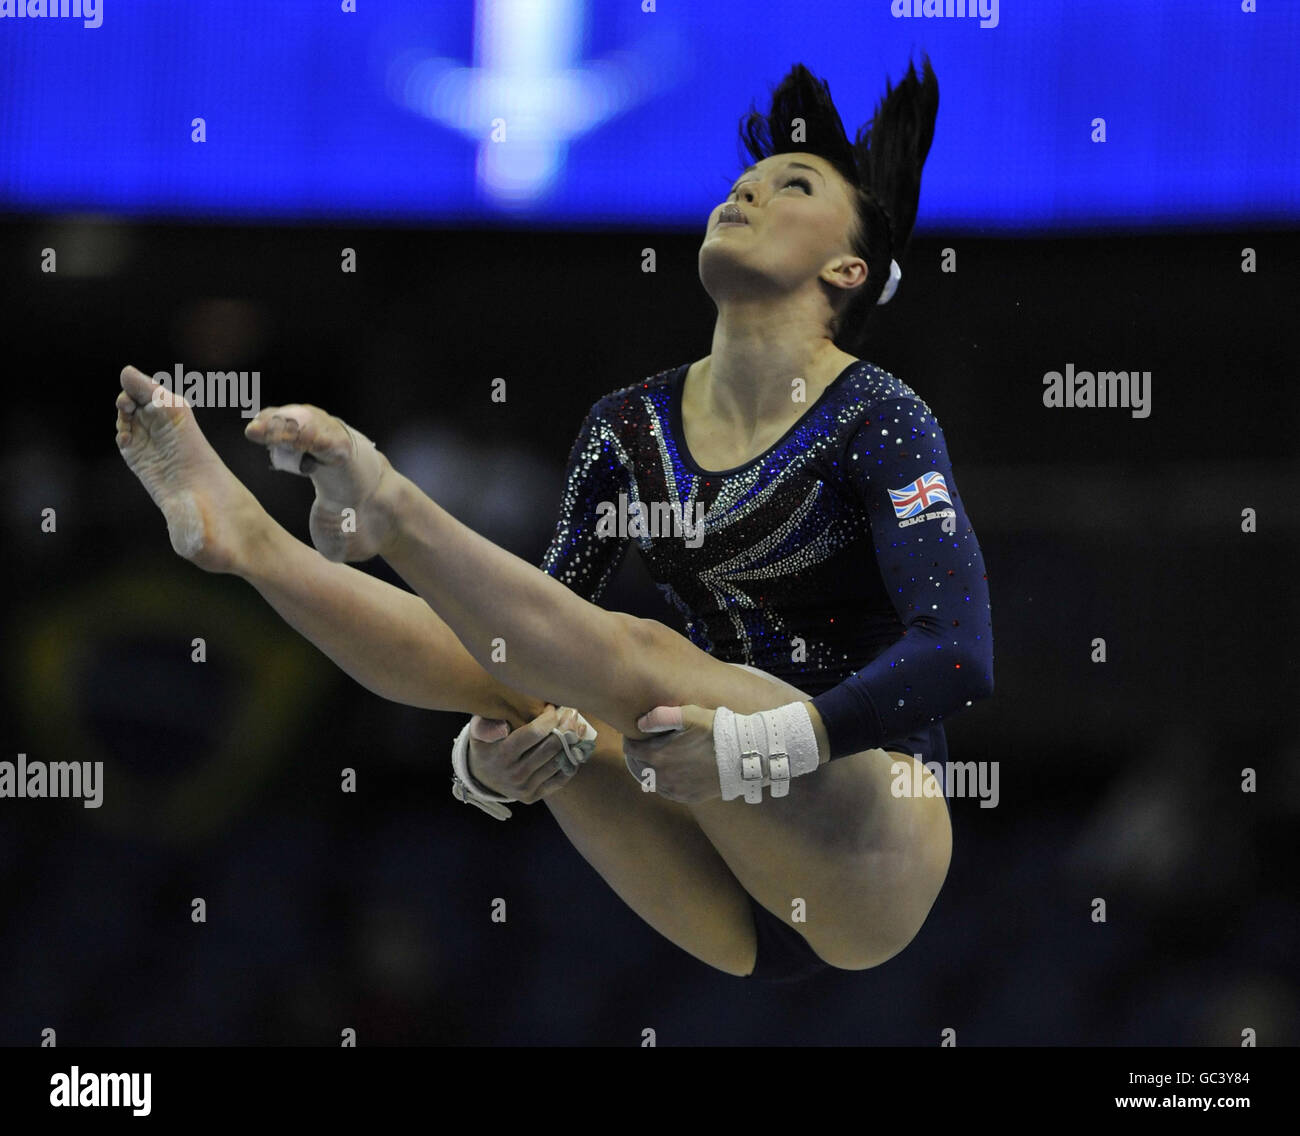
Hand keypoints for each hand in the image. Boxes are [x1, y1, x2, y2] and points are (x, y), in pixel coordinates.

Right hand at [467, 705, 583, 804]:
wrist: (481, 777)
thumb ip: (485, 724)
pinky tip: (576, 749)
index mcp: (503, 754)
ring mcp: (525, 787)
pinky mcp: (533, 796)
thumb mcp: (478, 731)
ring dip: (573, 744)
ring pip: (558, 762)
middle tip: (572, 714)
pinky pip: (560, 780)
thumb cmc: (485, 745)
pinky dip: (571, 763)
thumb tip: (504, 727)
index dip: (549, 718)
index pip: (534, 733)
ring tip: (579, 728)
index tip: (553, 708)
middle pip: (550, 747)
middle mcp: (515, 774)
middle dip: (566, 728)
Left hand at [622, 705, 719, 803]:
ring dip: (651, 770)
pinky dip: (665, 782)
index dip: (631, 741)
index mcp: (659, 755)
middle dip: (640, 755)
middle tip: (646, 745)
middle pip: (640, 767)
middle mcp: (664, 776)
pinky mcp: (688, 797)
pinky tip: (671, 773)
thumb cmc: (716, 732)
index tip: (636, 735)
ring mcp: (676, 789)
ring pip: (652, 781)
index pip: (632, 750)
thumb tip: (640, 723)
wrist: (742, 756)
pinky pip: (668, 791)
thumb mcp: (689, 715)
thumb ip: (661, 716)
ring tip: (658, 759)